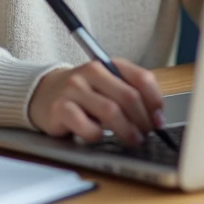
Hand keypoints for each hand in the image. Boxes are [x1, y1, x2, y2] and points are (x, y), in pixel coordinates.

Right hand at [28, 59, 165, 146]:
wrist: (44, 93)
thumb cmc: (84, 93)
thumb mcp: (108, 85)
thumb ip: (131, 94)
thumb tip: (156, 119)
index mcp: (109, 63)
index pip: (141, 78)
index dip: (155, 101)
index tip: (159, 120)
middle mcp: (92, 71)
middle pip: (128, 96)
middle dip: (142, 120)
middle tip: (146, 135)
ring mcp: (74, 88)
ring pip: (110, 111)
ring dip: (126, 131)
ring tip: (131, 140)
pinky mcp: (60, 108)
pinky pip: (86, 125)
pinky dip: (97, 135)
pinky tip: (99, 136)